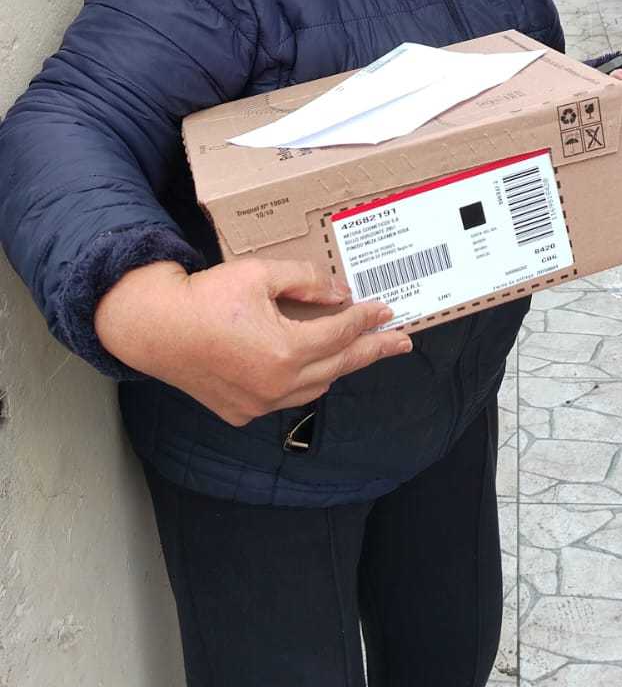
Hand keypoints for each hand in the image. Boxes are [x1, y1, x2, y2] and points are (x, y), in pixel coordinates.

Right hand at [96, 257, 411, 425]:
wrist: (154, 328)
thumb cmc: (204, 297)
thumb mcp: (259, 274)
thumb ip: (306, 281)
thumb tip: (340, 294)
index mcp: (285, 349)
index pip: (340, 333)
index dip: (366, 319)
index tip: (385, 310)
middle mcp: (277, 384)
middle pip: (339, 365)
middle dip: (373, 351)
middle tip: (401, 343)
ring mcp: (259, 403)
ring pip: (315, 387)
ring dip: (339, 367)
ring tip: (360, 351)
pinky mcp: (241, 411)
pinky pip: (286, 399)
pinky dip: (305, 382)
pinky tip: (312, 368)